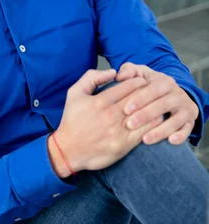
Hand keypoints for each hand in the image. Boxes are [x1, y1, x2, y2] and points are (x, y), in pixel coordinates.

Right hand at [48, 69, 162, 176]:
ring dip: (153, 106)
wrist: (67, 151)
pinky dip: (153, 123)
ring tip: (156, 103)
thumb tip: (113, 72)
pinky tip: (155, 119)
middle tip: (153, 90)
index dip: (139, 80)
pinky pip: (145, 131)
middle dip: (149, 91)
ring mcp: (118, 131)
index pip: (129, 85)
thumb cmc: (72, 121)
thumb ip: (91, 77)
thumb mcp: (74, 93)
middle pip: (139, 97)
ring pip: (145, 114)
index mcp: (100, 101)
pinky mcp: (123, 145)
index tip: (142, 81)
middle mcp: (110, 115)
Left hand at [115, 62, 198, 145]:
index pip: (153, 89)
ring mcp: (185, 108)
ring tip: (145, 139)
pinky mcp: (190, 121)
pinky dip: (181, 136)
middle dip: (146, 115)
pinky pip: (187, 129)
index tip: (126, 109)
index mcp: (165, 81)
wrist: (170, 94)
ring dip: (160, 130)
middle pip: (163, 104)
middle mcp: (178, 94)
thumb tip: (119, 75)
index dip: (140, 99)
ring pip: (176, 120)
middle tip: (130, 124)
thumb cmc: (148, 86)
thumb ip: (128, 71)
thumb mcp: (140, 75)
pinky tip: (170, 141)